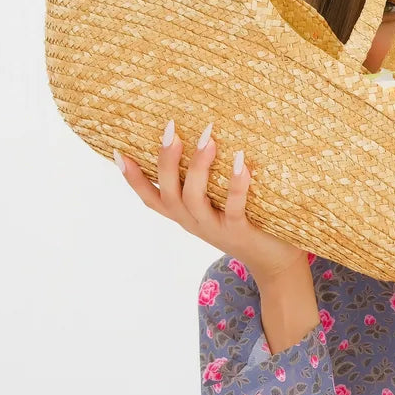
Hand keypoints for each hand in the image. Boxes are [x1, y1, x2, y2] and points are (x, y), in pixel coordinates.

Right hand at [113, 119, 308, 282]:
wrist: (276, 263)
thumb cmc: (249, 224)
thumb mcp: (219, 205)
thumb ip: (207, 183)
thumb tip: (205, 141)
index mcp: (185, 216)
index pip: (151, 198)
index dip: (133, 179)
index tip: (118, 153)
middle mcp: (194, 222)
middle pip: (169, 193)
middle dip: (166, 161)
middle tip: (170, 131)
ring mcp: (214, 228)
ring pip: (194, 198)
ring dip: (199, 167)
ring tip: (208, 140)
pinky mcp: (239, 231)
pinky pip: (233, 207)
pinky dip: (236, 185)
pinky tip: (241, 163)